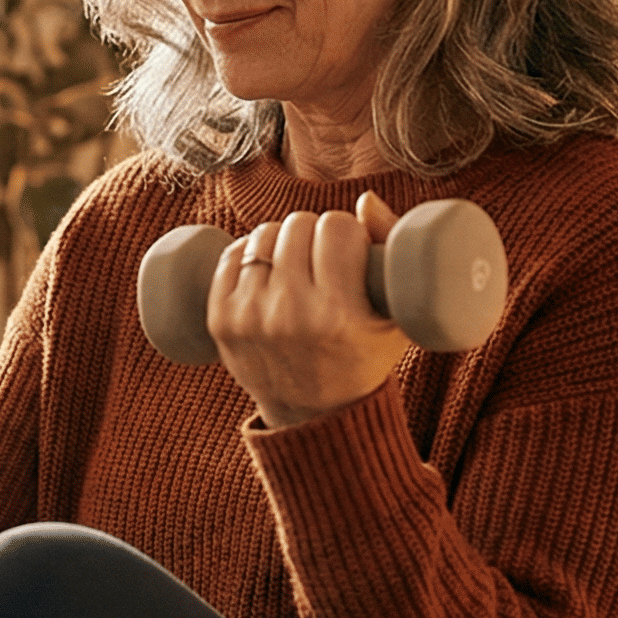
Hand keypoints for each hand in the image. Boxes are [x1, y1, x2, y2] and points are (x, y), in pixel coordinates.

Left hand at [209, 190, 409, 429]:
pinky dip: (249, 252)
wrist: (314, 417)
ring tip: (295, 261)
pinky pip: (231, 255)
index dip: (347, 232)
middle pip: (298, 224)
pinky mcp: (221, 321)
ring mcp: (251, 318)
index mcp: (340, 315)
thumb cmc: (364, 358)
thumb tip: (365, 200)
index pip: (337, 227)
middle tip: (322, 256)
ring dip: (281, 238)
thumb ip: (392, 252)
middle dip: (314, 232)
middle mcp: (291, 315)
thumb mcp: (396, 317)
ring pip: (263, 234)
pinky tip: (265, 266)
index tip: (350, 250)